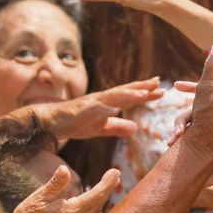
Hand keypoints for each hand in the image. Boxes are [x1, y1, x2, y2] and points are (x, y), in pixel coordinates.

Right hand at [5, 166, 120, 212]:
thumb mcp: (38, 198)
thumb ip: (55, 184)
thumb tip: (65, 169)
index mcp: (72, 212)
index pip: (97, 195)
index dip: (107, 182)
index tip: (115, 171)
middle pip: (100, 203)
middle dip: (108, 188)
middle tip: (115, 175)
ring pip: (96, 212)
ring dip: (103, 199)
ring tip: (109, 185)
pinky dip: (96, 210)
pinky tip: (98, 206)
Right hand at [30, 78, 163, 139]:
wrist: (51, 123)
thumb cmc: (75, 122)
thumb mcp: (101, 127)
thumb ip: (117, 127)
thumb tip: (136, 128)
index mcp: (107, 103)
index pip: (130, 96)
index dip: (145, 93)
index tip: (161, 90)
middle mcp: (102, 99)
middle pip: (124, 91)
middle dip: (141, 87)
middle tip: (158, 83)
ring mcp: (91, 103)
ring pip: (113, 96)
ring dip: (128, 94)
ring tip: (143, 93)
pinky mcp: (81, 111)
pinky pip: (95, 108)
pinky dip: (106, 107)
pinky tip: (116, 108)